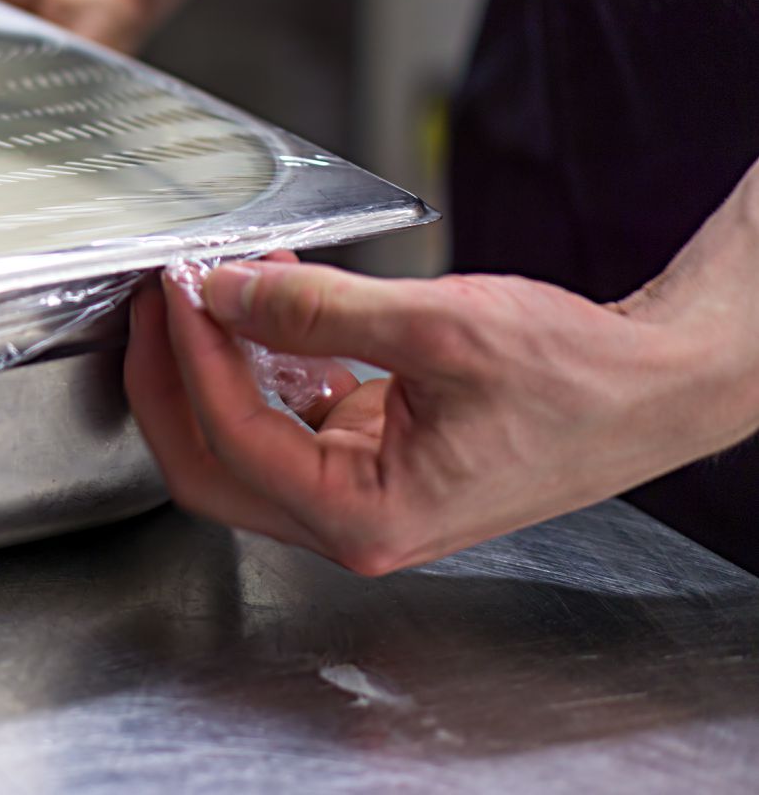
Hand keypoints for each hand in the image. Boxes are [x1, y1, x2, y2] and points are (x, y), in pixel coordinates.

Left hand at [123, 256, 738, 574]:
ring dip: (218, 367)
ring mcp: (358, 494)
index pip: (232, 440)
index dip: (192, 358)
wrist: (652, 387)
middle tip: (159, 302)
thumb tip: (225, 291)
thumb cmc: (577, 379)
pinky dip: (268, 364)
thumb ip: (317, 310)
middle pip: (212, 463)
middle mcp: (352, 522)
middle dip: (174, 379)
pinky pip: (290, 419)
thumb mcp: (438, 327)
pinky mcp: (371, 458)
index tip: (177, 290)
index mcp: (364, 517)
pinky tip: (269, 305)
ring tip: (212, 287)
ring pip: (243, 442)